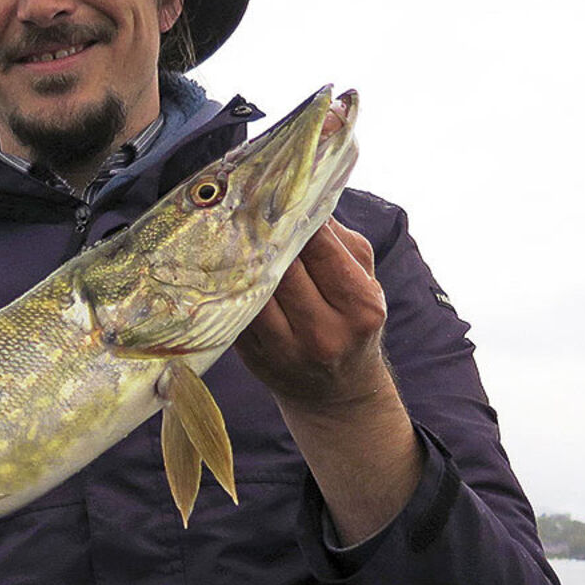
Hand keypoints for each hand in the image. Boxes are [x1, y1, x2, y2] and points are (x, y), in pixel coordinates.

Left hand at [237, 218, 421, 542]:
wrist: (336, 392)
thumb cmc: (351, 322)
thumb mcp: (364, 282)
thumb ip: (339, 242)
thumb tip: (301, 198)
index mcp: (360, 307)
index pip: (319, 250)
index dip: (293, 218)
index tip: (274, 192)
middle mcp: (324, 333)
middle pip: (281, 268)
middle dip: (261, 234)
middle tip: (242, 202)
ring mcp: (285, 349)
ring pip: (251, 289)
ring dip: (237, 257)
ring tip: (227, 227)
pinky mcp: (253, 357)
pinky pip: (234, 310)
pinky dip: (226, 284)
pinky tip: (219, 261)